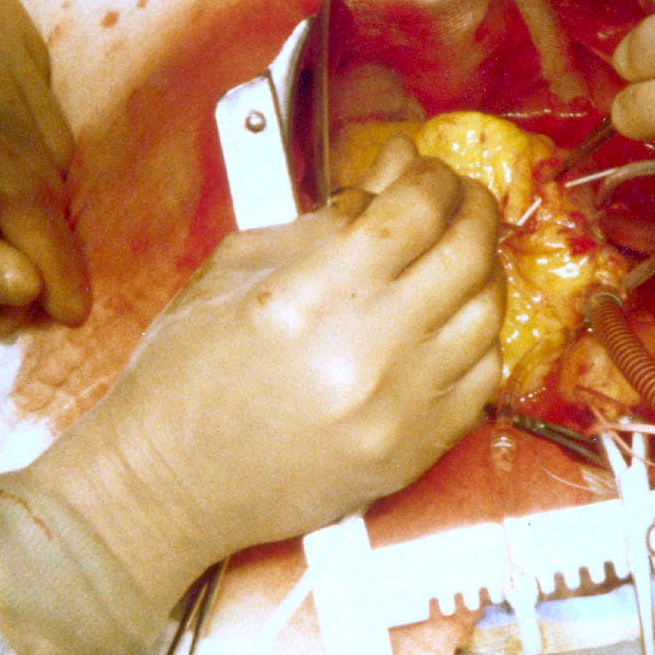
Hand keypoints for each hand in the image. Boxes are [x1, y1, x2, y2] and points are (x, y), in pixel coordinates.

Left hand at [0, 0, 91, 324]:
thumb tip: (32, 290)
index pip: (14, 188)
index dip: (52, 253)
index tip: (72, 310)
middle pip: (41, 170)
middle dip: (38, 233)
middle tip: (13, 270)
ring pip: (55, 139)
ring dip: (36, 185)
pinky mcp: (6, 5)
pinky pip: (51, 99)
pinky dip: (33, 136)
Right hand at [0, 153, 503, 654]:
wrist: (167, 486)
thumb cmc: (183, 379)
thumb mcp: (231, 272)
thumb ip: (320, 224)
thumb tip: (389, 181)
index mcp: (305, 302)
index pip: (411, 213)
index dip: (429, 176)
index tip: (422, 167)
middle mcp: (364, 358)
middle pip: (465, 254)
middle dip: (470, 207)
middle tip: (457, 195)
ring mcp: (397, 413)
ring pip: (487, 314)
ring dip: (481, 267)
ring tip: (458, 250)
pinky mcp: (412, 454)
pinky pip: (484, 379)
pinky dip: (480, 335)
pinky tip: (454, 317)